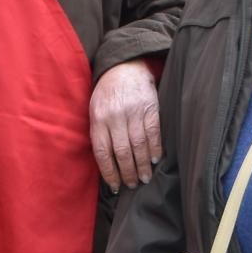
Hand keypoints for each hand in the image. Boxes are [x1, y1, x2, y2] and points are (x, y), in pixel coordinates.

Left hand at [89, 60, 162, 190]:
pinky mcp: (150, 108)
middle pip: (122, 153)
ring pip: (139, 146)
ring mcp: (134, 112)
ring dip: (143, 165)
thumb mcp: (95, 110)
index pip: (102, 153)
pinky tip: (155, 160)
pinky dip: (155, 149)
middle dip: (128, 173)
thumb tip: (106, 162)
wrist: (125, 67)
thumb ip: (99, 132)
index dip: (109, 172)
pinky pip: (154, 133)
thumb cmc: (108, 93)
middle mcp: (115, 117)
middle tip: (132, 185)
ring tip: (145, 177)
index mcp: (99, 119)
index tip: (115, 185)